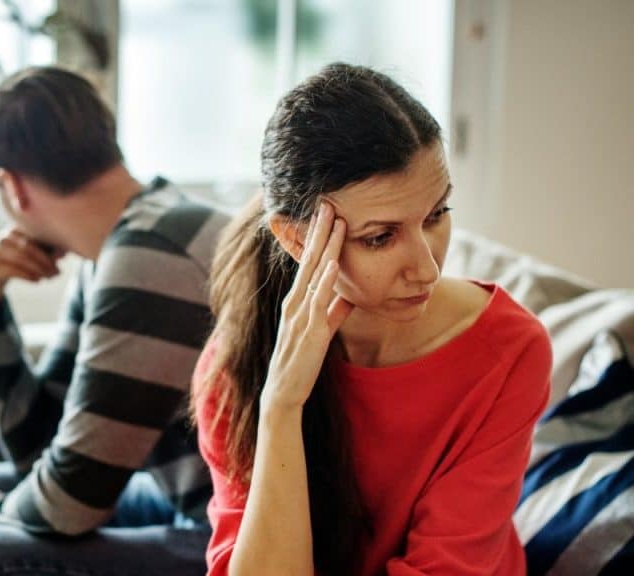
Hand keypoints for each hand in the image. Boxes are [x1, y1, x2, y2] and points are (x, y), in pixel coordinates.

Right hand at [0, 226, 65, 310]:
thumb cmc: (12, 263)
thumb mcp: (26, 255)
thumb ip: (43, 251)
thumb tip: (63, 253)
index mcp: (14, 230)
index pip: (35, 235)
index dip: (51, 246)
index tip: (63, 257)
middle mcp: (4, 238)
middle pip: (30, 247)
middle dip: (47, 261)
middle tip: (58, 272)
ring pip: (23, 259)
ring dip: (40, 270)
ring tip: (50, 277)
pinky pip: (13, 271)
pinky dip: (29, 276)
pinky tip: (38, 281)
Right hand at [262, 201, 353, 412]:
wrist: (283, 392)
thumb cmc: (300, 361)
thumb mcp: (320, 331)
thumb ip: (335, 312)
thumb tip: (350, 296)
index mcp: (296, 301)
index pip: (307, 262)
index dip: (317, 238)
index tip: (326, 214)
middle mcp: (294, 303)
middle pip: (308, 260)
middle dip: (319, 231)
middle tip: (328, 203)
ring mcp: (300, 315)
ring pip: (314, 274)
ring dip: (325, 247)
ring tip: (335, 222)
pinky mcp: (309, 331)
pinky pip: (318, 302)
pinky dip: (325, 281)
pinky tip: (332, 264)